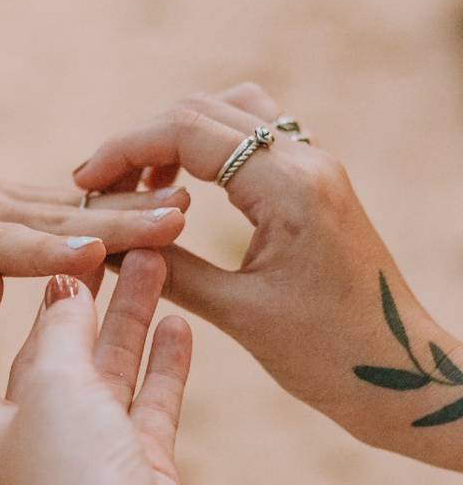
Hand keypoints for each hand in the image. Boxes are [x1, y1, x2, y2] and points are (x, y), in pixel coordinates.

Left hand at [0, 157, 186, 308]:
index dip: (41, 251)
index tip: (93, 252)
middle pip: (50, 221)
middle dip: (113, 222)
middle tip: (176, 220)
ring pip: (70, 208)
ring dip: (126, 209)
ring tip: (187, 208)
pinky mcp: (11, 204)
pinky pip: (67, 204)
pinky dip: (112, 201)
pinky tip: (159, 199)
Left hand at [0, 251, 232, 484]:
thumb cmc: (74, 481)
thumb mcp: (53, 386)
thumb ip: (58, 330)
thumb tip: (63, 288)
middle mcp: (26, 444)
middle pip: (42, 356)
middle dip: (70, 300)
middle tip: (96, 248)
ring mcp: (83, 459)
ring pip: (102, 373)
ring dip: (125, 320)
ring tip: (152, 263)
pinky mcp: (135, 472)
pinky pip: (145, 405)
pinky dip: (159, 366)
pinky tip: (178, 323)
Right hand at [74, 83, 462, 469]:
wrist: (402, 375)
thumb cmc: (329, 355)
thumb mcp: (238, 314)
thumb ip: (169, 268)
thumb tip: (106, 243)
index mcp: (288, 186)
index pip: (187, 130)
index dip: (124, 148)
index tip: (84, 181)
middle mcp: (306, 160)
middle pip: (203, 109)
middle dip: (141, 140)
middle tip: (100, 185)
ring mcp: (315, 165)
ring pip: (230, 111)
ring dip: (176, 135)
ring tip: (141, 182)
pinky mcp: (315, 182)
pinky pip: (252, 136)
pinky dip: (207, 146)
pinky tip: (183, 187)